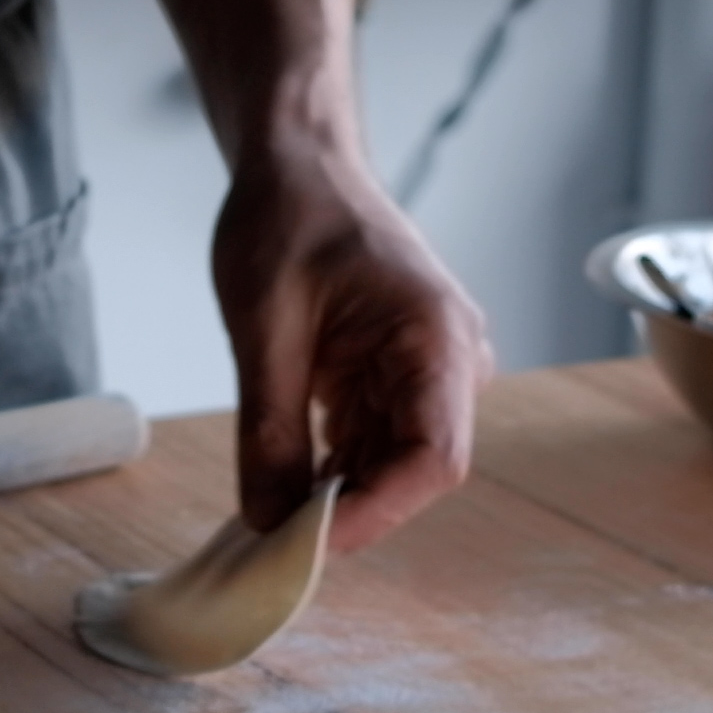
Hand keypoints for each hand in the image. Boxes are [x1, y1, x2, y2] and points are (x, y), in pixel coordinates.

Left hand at [210, 143, 490, 552]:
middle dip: (346, 514)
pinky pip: (371, 445)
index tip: (303, 544)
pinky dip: (327, 472)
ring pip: (390, 467)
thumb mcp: (263, 325)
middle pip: (413, 473)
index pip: (433, 460)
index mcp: (436, 339)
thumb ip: (269, 427)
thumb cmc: (289, 218)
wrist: (299, 165)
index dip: (373, 514)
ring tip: (263, 517)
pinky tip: (279, 486)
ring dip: (332, 498)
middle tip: (267, 546)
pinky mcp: (395, 381)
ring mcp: (427, 374)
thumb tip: (268, 520)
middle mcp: (450, 363)